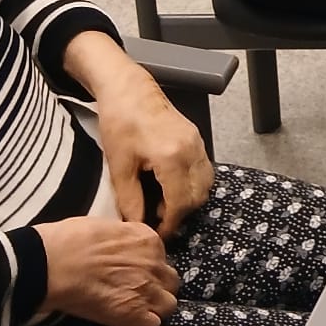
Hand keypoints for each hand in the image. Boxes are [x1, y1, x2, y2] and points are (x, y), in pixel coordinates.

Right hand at [36, 217, 178, 325]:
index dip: (148, 268)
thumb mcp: (107, 227)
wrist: (54, 263)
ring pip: (168, 305)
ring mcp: (147, 290)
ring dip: (154, 308)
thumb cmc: (71, 240)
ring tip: (134, 310)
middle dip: (157, 287)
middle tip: (136, 292)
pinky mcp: (134, 314)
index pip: (161, 259)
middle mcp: (155, 264)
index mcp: (149, 240)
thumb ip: (124, 241)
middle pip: (170, 282)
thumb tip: (121, 248)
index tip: (133, 272)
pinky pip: (152, 325)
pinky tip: (127, 322)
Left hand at [94, 68, 213, 238]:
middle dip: (180, 214)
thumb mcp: (119, 166)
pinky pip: (204, 170)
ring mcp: (198, 143)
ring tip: (163, 204)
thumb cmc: (120, 123)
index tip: (155, 235)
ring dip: (188, 200)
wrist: (129, 90)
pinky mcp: (197, 138)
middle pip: (198, 196)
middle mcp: (192, 151)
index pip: (180, 203)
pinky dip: (192, 185)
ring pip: (205, 184)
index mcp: (172, 158)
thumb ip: (130, 199)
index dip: (169, 224)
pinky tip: (170, 186)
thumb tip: (136, 226)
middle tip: (157, 220)